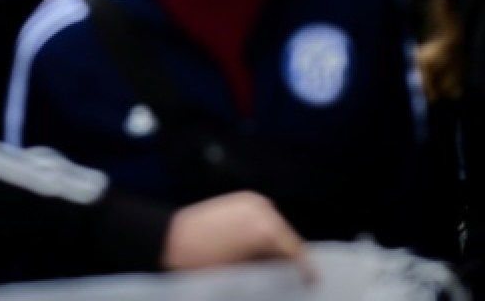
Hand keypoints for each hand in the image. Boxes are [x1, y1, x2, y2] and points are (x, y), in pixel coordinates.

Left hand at [162, 191, 314, 281]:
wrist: (173, 241)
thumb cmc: (207, 266)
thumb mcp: (245, 276)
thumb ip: (271, 272)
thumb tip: (287, 275)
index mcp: (267, 230)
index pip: (298, 254)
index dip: (306, 272)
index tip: (311, 285)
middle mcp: (265, 210)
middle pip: (290, 238)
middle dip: (291, 258)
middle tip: (293, 279)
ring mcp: (253, 201)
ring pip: (278, 227)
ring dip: (279, 245)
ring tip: (275, 266)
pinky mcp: (242, 198)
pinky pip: (264, 218)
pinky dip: (266, 232)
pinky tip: (260, 249)